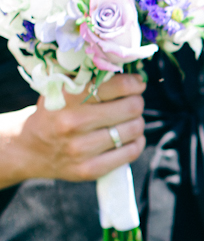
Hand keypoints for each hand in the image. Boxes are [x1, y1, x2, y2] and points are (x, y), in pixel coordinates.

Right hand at [9, 74, 145, 184]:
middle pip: (132, 107)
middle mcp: (73, 123)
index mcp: (67, 97)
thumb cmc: (54, 113)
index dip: (134, 83)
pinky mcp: (89, 169)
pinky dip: (137, 142)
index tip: (136, 84)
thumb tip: (128, 71)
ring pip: (134, 129)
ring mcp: (81, 148)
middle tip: (132, 102)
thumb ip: (89, 79)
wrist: (29, 149)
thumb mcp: (62, 90)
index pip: (119, 85)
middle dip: (136, 102)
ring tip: (128, 120)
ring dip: (137, 122)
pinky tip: (129, 137)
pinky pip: (131, 152)